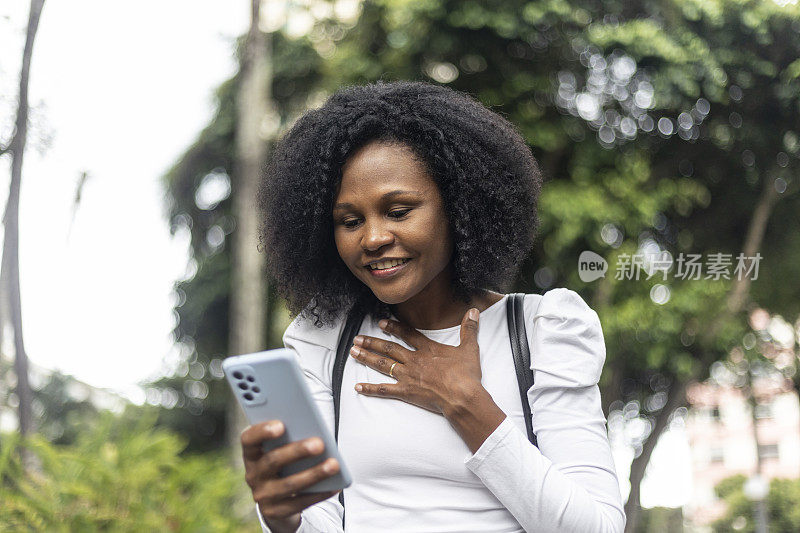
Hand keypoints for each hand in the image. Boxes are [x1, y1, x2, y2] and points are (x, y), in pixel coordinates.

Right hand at [241, 420, 340, 531]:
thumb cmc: (285, 461)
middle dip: (298, 451)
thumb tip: (315, 434)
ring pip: (289, 484)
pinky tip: (334, 486)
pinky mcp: (274, 511)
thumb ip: (291, 437)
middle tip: (319, 444)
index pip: (249, 439)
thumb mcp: (282, 448)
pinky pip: (299, 503)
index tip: (281, 425)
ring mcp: (262, 495)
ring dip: (314, 474)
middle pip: (273, 461)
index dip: (262, 431)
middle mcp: (252, 474)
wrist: (277, 497)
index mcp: (252, 453)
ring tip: (333, 464)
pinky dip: (318, 494)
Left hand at [349, 308, 482, 415]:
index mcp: (427, 349)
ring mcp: (408, 376)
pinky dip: (370, 389)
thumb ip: (469, 329)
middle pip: (389, 349)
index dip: (394, 327)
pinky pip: (384, 390)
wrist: (462, 396)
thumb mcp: (469, 349)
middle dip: (371, 342)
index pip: (407, 334)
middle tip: (357, 338)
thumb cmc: (466, 375)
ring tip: (353, 352)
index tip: (382, 322)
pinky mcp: (406, 392)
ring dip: (366, 358)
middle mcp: (414, 360)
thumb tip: (473, 311)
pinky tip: (358, 387)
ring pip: (383, 365)